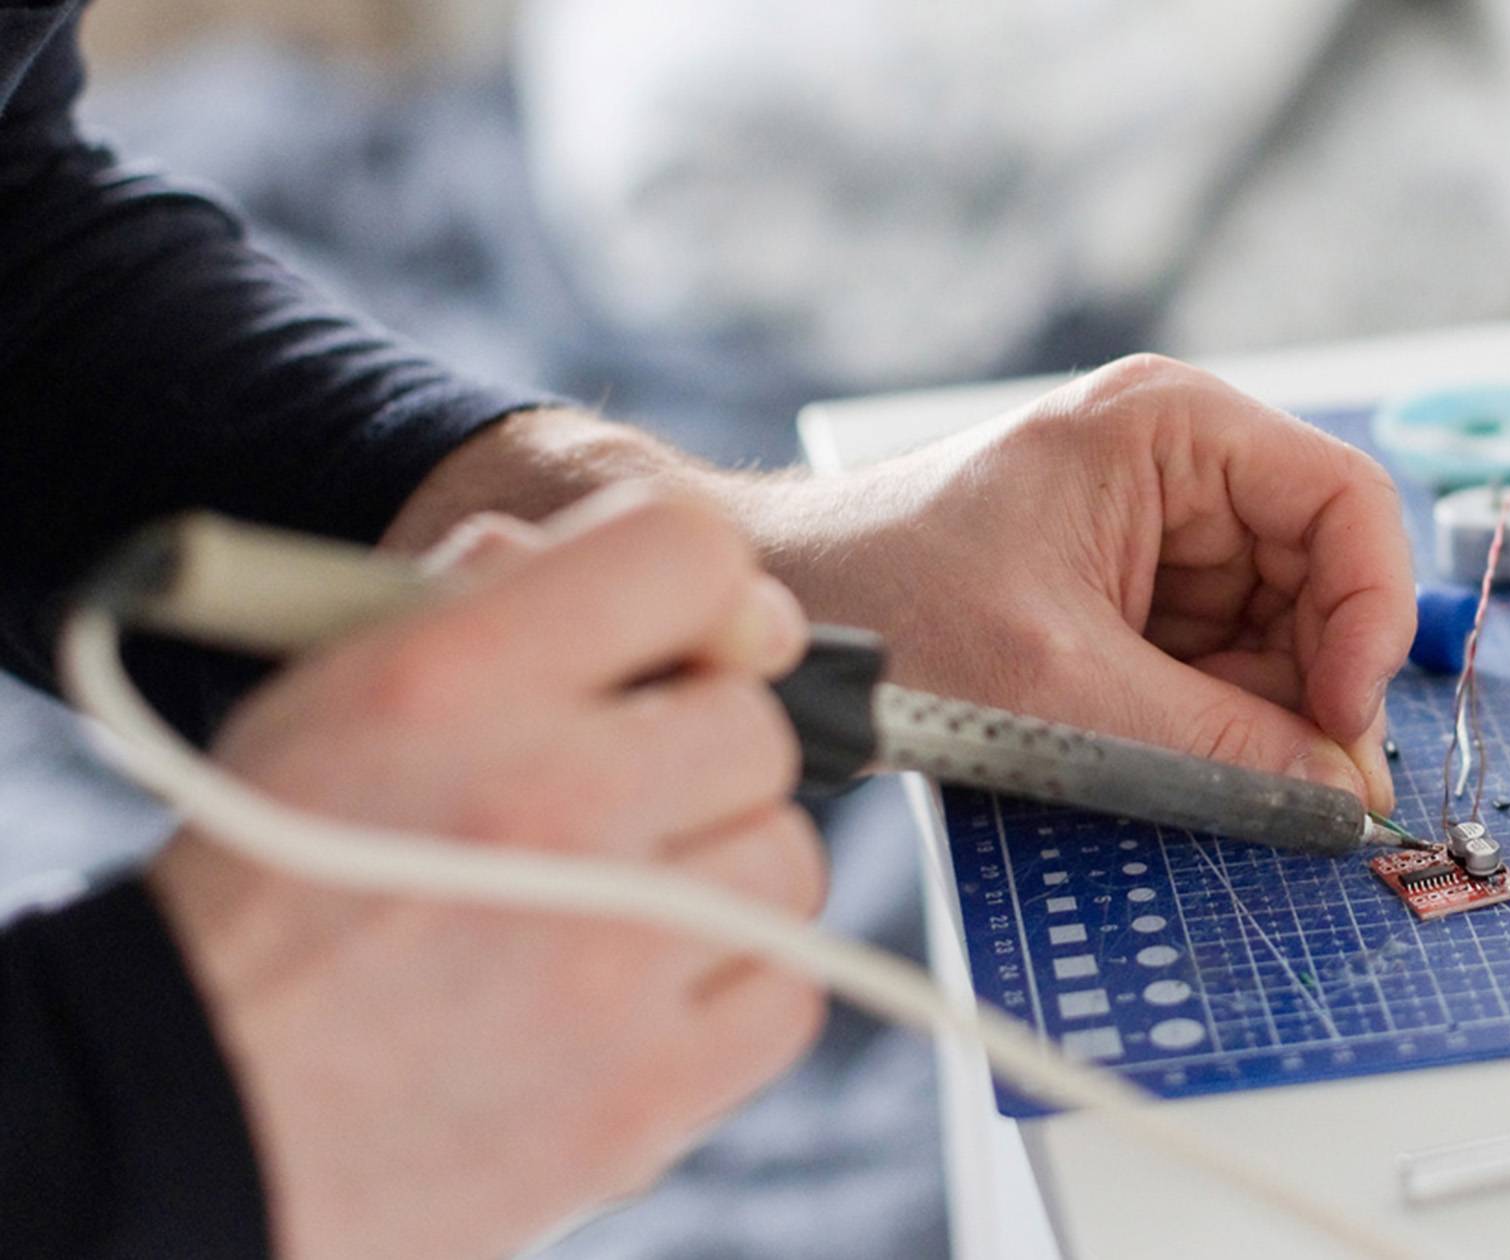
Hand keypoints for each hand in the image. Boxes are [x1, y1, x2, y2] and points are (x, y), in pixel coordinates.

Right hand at [147, 487, 825, 1259]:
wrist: (183, 1110)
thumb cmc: (274, 883)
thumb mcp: (334, 688)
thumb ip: (496, 599)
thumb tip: (700, 582)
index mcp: (450, 682)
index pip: (686, 554)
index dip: (707, 593)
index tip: (689, 646)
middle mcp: (544, 805)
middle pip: (755, 727)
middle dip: (694, 758)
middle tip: (616, 804)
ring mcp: (607, 962)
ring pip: (787, 859)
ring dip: (720, 875)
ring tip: (614, 905)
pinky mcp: (644, 1094)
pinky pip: (785, 995)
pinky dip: (729, 991)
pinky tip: (637, 994)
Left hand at [748, 354, 1414, 807]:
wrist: (775, 624)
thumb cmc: (881, 598)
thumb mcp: (1054, 679)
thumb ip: (1210, 742)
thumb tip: (1335, 800)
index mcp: (1175, 428)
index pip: (1346, 502)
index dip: (1369, 614)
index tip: (1342, 718)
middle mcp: (1187, 473)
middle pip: (1327, 584)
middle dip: (1315, 687)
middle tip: (1296, 786)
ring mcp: (1170, 545)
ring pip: (1286, 646)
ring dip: (1264, 721)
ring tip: (1192, 767)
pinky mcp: (1144, 613)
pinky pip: (1231, 679)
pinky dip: (1221, 733)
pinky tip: (1169, 759)